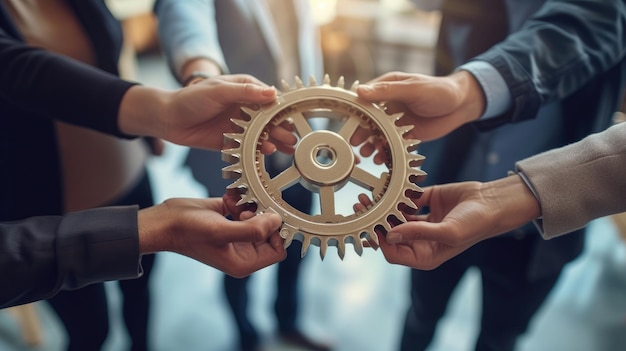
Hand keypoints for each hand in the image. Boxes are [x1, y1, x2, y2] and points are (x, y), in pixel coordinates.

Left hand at [118, 74, 278, 151]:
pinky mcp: (231, 140)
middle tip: (294, 138)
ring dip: (275, 139)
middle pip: (269, 118)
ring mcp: (239, 124)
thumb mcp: (219, 90)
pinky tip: (269, 151)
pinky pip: (249, 145)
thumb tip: (272, 92)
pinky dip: (259, 149)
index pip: (269, 98)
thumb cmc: (190, 98)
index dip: (283, 108)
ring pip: (262, 133)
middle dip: (283, 128)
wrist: (167, 118)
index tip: (296, 117)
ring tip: (287, 148)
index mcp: (244, 89)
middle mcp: (244, 106)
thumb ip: (245, 92)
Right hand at [137, 197, 285, 277]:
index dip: (276, 232)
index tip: (266, 216)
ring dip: (250, 204)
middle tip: (248, 207)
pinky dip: (240, 199)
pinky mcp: (229, 218)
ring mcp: (236, 233)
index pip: (278, 250)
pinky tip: (227, 198)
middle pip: (270, 231)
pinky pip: (246, 206)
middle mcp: (242, 250)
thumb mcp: (221, 232)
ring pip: (259, 216)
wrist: (164, 221)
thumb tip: (276, 221)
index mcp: (244, 261)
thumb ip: (251, 230)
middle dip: (262, 215)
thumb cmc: (187, 231)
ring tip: (234, 204)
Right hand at [354, 71, 485, 142]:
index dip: (353, 111)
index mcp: (386, 88)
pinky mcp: (404, 133)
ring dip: (370, 144)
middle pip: (367, 120)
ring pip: (376, 134)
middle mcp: (388, 104)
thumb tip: (360, 91)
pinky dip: (384, 151)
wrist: (462, 105)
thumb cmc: (439, 90)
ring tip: (366, 154)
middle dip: (359, 132)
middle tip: (353, 144)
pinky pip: (390, 144)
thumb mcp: (412, 88)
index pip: (363, 99)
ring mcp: (395, 120)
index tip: (345, 123)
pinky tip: (380, 158)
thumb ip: (387, 91)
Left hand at [374, 175, 540, 269]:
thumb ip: (418, 233)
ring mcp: (422, 220)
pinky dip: (397, 193)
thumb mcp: (448, 232)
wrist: (494, 201)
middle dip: (374, 221)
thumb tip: (390, 235)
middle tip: (361, 206)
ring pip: (395, 215)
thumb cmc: (476, 224)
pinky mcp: (426, 202)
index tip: (369, 225)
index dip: (379, 241)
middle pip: (390, 233)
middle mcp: (421, 240)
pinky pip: (406, 198)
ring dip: (382, 207)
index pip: (393, 253)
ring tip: (368, 195)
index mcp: (425, 255)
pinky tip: (388, 185)